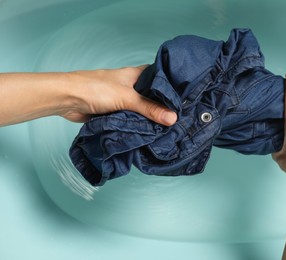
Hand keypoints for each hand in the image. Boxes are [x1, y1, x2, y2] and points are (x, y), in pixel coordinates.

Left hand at [61, 65, 176, 125]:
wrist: (67, 99)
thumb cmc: (95, 89)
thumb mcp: (128, 98)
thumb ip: (150, 109)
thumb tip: (173, 118)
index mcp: (136, 74)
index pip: (159, 77)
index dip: (171, 86)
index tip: (185, 97)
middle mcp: (130, 85)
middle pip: (151, 96)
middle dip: (162, 106)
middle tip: (179, 116)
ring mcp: (121, 99)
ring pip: (140, 108)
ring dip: (148, 117)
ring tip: (168, 127)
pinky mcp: (114, 111)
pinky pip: (130, 118)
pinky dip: (137, 124)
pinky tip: (148, 132)